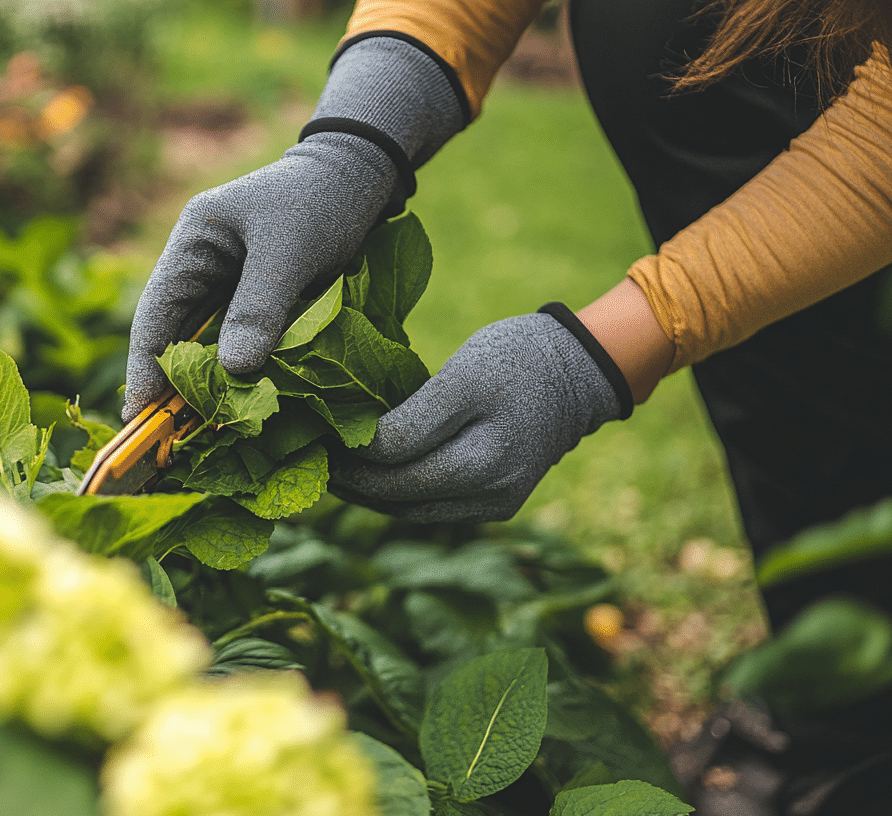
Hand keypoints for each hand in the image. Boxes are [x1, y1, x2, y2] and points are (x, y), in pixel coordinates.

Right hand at [122, 133, 396, 421]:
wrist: (362, 173)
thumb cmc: (322, 200)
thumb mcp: (289, 251)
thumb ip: (259, 308)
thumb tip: (232, 371)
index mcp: (192, 243)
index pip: (155, 316)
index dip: (145, 369)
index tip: (140, 418)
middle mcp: (200, 266)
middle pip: (174, 337)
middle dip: (172, 388)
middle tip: (166, 444)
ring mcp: (227, 284)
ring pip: (205, 346)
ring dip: (206, 387)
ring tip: (198, 438)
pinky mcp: (256, 300)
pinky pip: (237, 344)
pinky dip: (237, 376)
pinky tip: (237, 408)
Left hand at [329, 306, 631, 521]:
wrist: (578, 375)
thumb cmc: (515, 359)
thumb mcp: (463, 371)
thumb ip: (413, 413)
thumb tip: (359, 442)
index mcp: (481, 448)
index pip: (395, 457)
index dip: (351, 451)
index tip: (318, 433)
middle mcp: (490, 485)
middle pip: (400, 494)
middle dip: (352, 480)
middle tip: (313, 460)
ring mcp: (496, 502)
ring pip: (413, 512)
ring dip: (370, 497)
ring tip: (333, 475)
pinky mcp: (497, 506)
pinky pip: (435, 511)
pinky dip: (401, 499)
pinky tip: (372, 481)